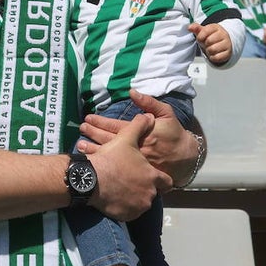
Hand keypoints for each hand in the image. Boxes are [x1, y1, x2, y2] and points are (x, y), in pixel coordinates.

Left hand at [78, 89, 198, 185]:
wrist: (185, 157)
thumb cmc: (174, 133)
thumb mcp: (166, 113)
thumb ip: (149, 102)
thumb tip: (132, 92)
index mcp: (141, 133)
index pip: (116, 126)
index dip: (101, 122)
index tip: (88, 118)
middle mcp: (136, 147)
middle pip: (110, 140)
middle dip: (93, 133)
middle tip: (81, 129)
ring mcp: (135, 161)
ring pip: (111, 155)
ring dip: (94, 149)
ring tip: (80, 145)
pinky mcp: (136, 172)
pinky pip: (117, 168)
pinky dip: (104, 163)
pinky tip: (94, 162)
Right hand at [82, 111, 171, 220]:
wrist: (90, 179)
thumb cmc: (111, 159)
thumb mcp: (126, 138)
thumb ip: (139, 126)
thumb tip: (149, 117)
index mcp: (152, 176)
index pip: (167, 182)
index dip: (161, 179)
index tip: (153, 177)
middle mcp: (149, 194)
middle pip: (152, 193)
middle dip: (144, 187)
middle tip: (132, 181)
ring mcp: (138, 207)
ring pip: (141, 203)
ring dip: (135, 197)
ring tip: (123, 189)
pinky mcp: (127, 215)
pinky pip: (130, 212)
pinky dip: (126, 207)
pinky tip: (117, 198)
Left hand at [189, 22, 231, 64]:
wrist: (223, 44)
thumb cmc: (211, 37)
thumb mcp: (203, 32)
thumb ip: (196, 28)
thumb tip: (190, 27)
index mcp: (216, 27)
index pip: (205, 31)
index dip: (200, 37)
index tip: (200, 38)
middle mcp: (223, 34)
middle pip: (208, 41)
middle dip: (205, 44)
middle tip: (207, 44)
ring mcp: (227, 43)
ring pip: (212, 50)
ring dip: (208, 51)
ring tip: (211, 48)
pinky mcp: (228, 53)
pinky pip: (216, 57)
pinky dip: (213, 57)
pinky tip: (214, 54)